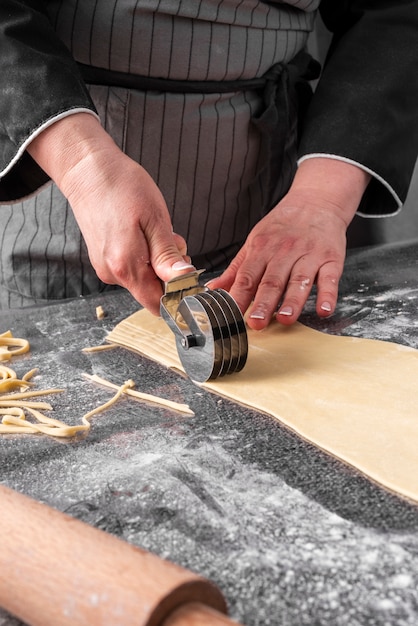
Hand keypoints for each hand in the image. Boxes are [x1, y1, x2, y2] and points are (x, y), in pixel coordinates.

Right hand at [27, 113, 194, 314]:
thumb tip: (184, 280)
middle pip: (152, 291)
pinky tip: (142, 232)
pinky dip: (144, 255)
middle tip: (172, 240)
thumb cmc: (122, 187)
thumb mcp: (155, 219)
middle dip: (169, 272)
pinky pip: (131, 267)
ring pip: (143, 278)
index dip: (178, 294)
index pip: (158, 304)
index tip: (189, 273)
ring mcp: (105, 267)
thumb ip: (167, 256)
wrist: (87, 170)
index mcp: (127, 266)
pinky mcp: (102, 259)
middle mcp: (113, 273)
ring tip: (156, 230)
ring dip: (157, 261)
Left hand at [208, 158, 370, 329]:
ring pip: (299, 281)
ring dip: (293, 301)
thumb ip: (236, 269)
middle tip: (256, 323)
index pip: (247, 276)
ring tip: (286, 318)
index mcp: (262, 249)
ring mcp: (309, 255)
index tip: (232, 315)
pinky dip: (328, 295)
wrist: (317, 201)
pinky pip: (330, 278)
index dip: (238, 296)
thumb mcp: (255, 242)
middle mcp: (285, 252)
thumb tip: (213, 289)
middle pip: (272, 281)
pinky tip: (324, 310)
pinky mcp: (331, 258)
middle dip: (263, 303)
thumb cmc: (283, 226)